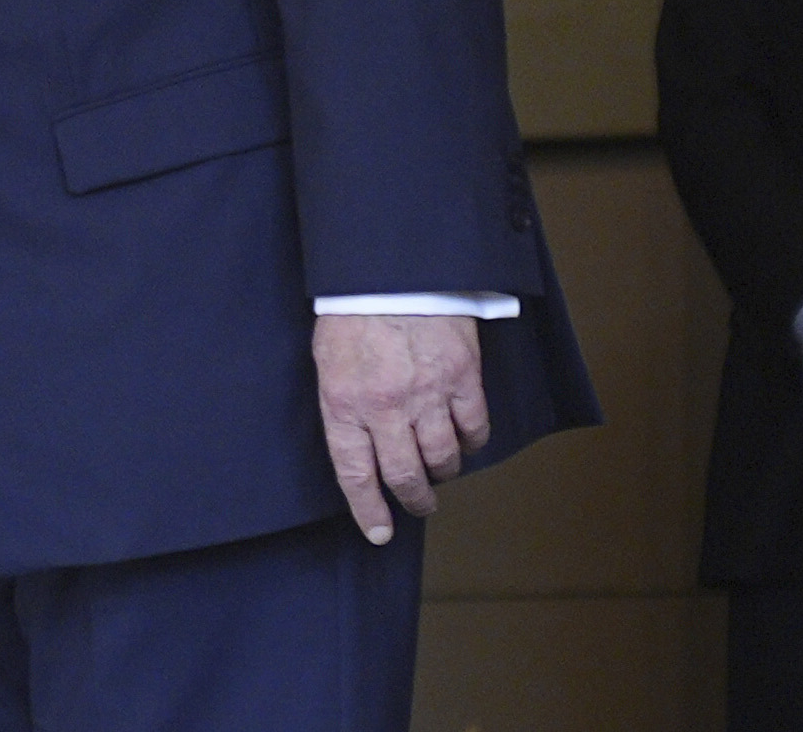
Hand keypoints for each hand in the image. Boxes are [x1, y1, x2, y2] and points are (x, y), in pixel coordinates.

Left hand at [312, 313, 489, 543]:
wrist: (390, 268)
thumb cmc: (352, 312)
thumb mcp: (328, 360)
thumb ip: (342, 404)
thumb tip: (358, 445)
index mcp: (343, 401)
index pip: (355, 474)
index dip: (368, 510)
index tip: (379, 533)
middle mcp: (386, 406)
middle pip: (404, 475)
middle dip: (413, 499)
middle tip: (418, 504)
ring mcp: (427, 393)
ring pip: (443, 458)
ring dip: (442, 473)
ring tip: (439, 472)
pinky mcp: (462, 378)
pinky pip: (474, 428)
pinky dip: (472, 442)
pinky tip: (464, 440)